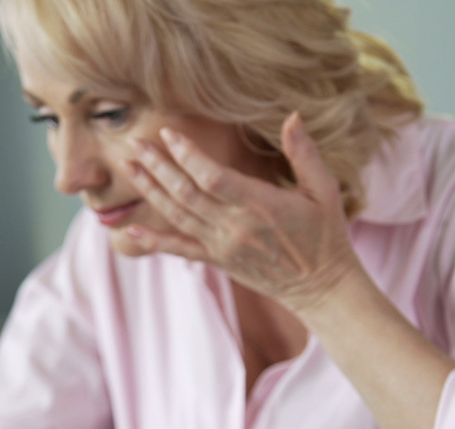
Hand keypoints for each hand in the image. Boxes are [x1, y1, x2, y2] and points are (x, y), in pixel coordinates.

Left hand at [125, 113, 360, 311]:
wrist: (321, 287)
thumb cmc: (325, 234)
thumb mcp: (324, 189)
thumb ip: (304, 153)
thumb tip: (292, 116)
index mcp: (260, 205)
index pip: (213, 178)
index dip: (187, 155)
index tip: (168, 133)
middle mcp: (235, 227)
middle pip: (186, 193)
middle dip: (157, 167)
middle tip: (134, 143)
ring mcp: (223, 246)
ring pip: (177, 216)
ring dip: (150, 190)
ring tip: (129, 166)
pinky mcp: (217, 260)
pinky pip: (180, 249)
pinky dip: (152, 240)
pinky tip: (129, 227)